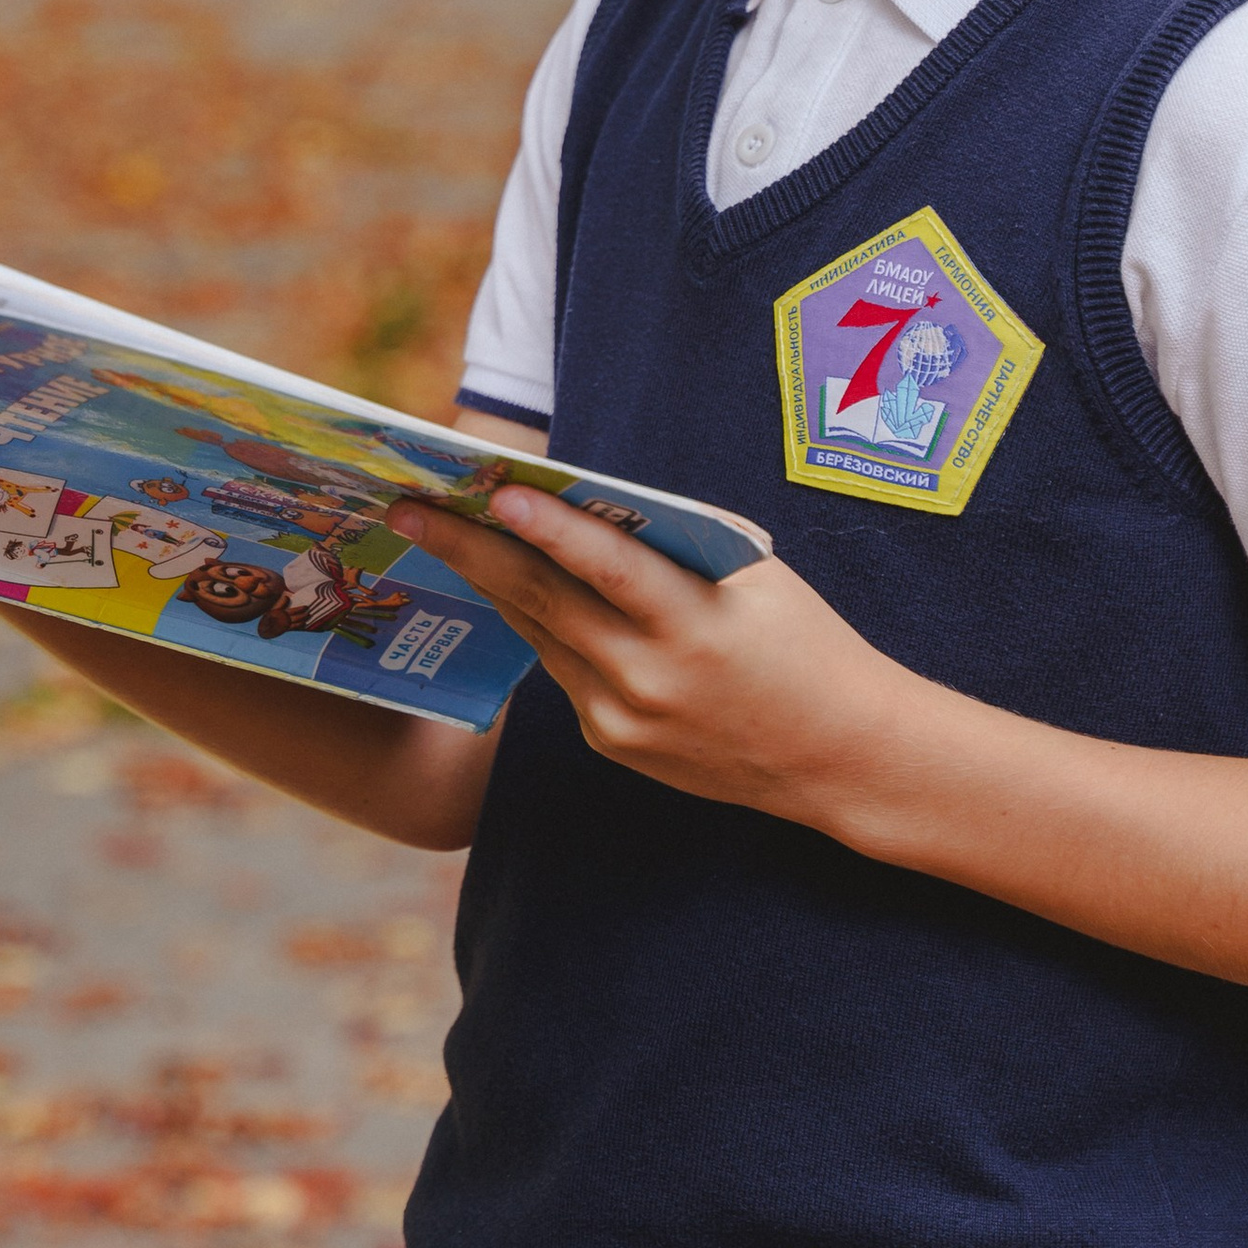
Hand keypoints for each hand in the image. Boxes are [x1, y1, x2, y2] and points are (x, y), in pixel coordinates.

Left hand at [390, 487, 912, 832]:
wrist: (839, 756)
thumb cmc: (805, 646)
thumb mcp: (756, 578)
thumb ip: (676, 545)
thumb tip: (590, 503)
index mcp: (695, 628)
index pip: (607, 569)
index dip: (549, 527)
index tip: (495, 491)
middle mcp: (648, 680)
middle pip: (542, 602)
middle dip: (468, 549)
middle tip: (408, 509)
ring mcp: (622, 720)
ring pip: (540, 634)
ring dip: (490, 582)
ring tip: (438, 533)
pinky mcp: (611, 744)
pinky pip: (563, 671)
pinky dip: (543, 626)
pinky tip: (509, 587)